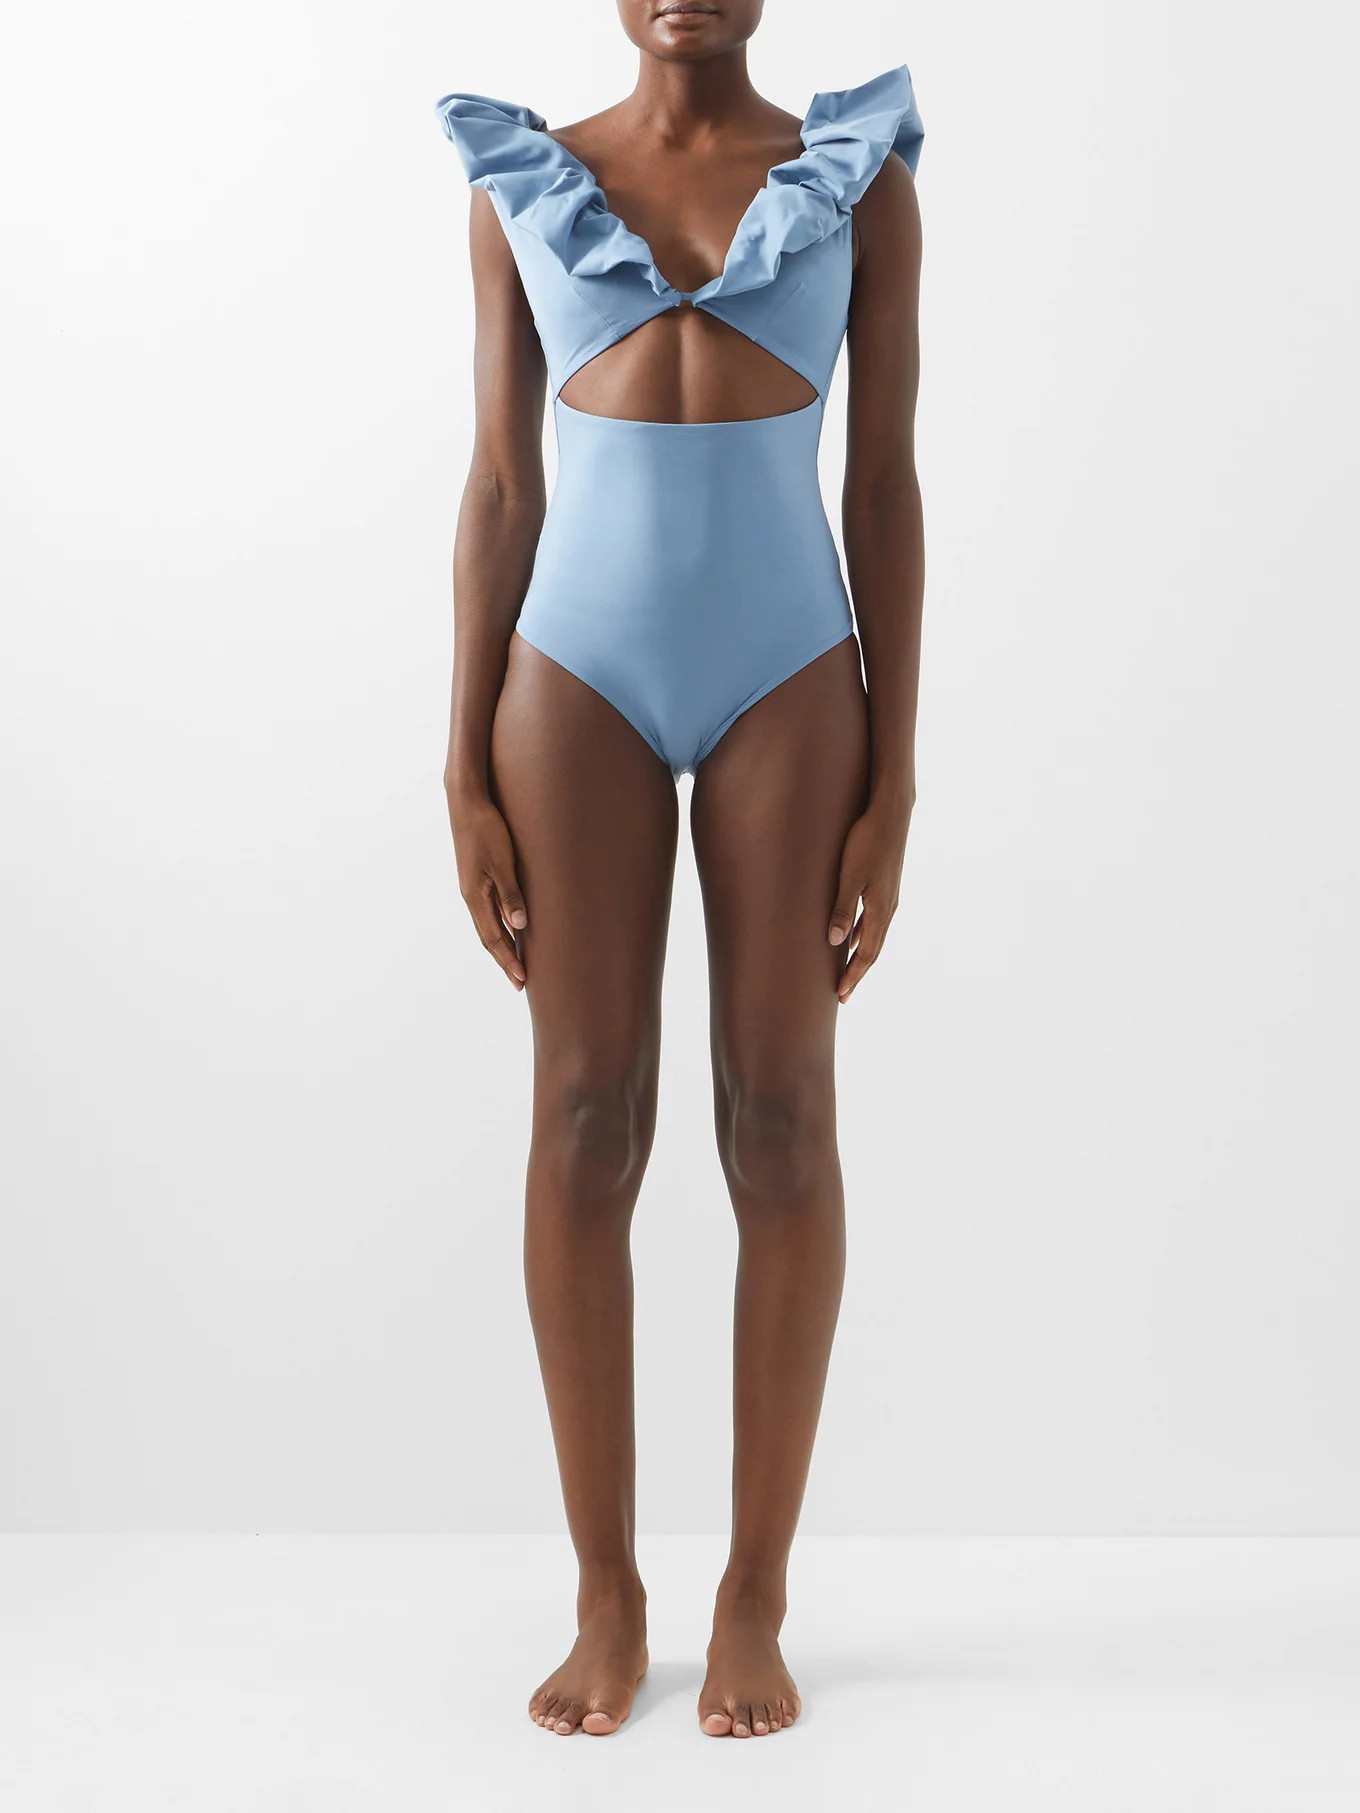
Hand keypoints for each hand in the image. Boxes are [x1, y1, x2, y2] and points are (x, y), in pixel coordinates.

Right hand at [447, 787, 527, 990]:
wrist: (466, 802)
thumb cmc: (486, 829)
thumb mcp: (503, 863)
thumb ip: (511, 895)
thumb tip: (519, 927)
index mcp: (475, 897)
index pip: (493, 938)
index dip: (507, 960)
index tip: (521, 980)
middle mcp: (471, 896)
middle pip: (488, 937)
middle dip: (504, 959)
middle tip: (520, 981)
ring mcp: (472, 887)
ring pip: (487, 925)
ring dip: (501, 945)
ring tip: (514, 961)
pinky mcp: (476, 876)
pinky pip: (488, 910)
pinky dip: (499, 925)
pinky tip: (509, 927)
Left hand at [827, 794, 911, 1002]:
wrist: (890, 813)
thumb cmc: (867, 841)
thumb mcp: (850, 876)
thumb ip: (843, 908)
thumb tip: (836, 942)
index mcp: (881, 909)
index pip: (867, 953)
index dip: (854, 975)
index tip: (841, 994)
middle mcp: (888, 907)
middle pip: (873, 949)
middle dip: (857, 972)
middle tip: (843, 992)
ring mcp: (889, 896)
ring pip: (874, 935)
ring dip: (861, 955)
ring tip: (848, 970)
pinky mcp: (885, 884)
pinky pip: (874, 919)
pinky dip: (862, 934)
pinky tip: (852, 935)